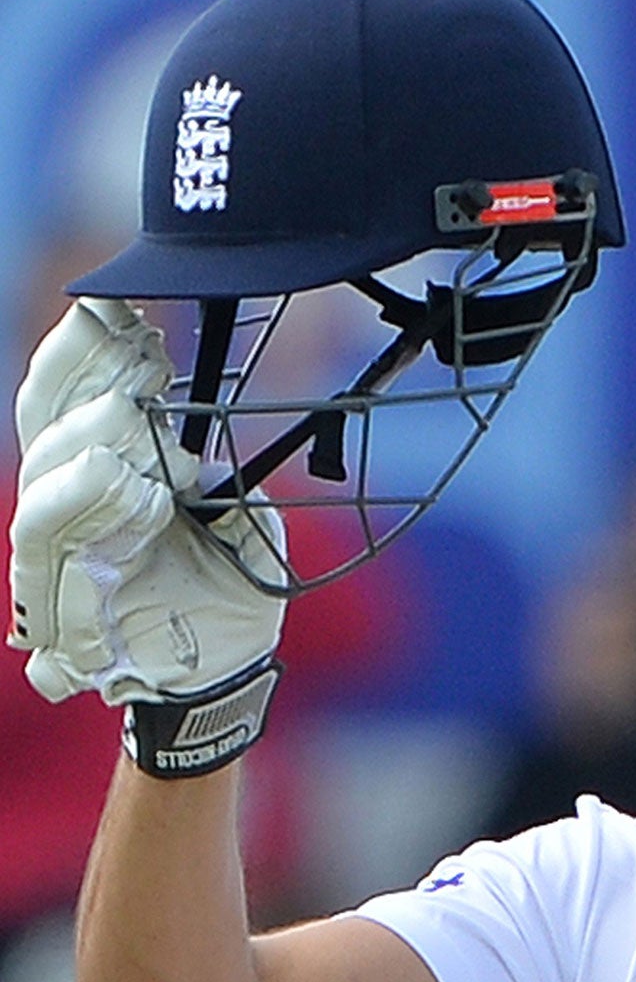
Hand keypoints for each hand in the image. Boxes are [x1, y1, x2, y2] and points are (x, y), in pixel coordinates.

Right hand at [10, 300, 285, 776]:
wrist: (225, 670)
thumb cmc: (228, 588)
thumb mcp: (245, 518)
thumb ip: (223, 477)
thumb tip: (202, 443)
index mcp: (107, 472)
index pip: (77, 396)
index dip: (91, 349)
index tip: (125, 310)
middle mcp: (67, 501)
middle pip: (46, 419)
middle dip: (87, 372)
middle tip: (136, 342)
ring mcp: (55, 547)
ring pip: (44, 470)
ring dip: (94, 436)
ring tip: (137, 417)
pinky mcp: (55, 594)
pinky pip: (54, 536)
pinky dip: (89, 500)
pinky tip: (134, 484)